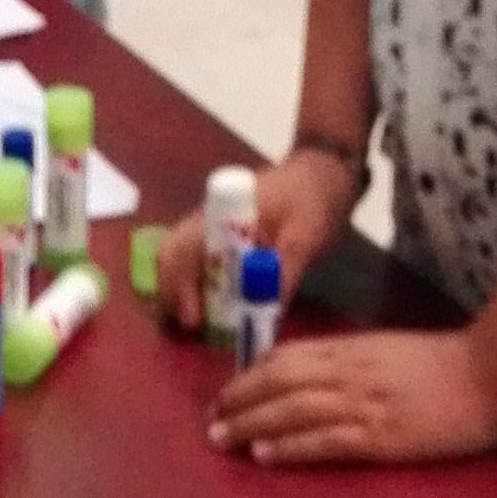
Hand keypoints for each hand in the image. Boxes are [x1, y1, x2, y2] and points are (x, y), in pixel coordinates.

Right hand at [154, 150, 355, 333]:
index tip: (191, 318)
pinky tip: (213, 308)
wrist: (324, 170)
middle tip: (189, 327)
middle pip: (172, 254)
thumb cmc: (313, 196)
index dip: (180, 284)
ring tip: (198, 323)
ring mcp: (216, 226)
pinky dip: (199, 285)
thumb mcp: (305, 233)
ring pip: (181, 259)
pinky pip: (201, 261)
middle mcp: (210, 218)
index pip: (183, 247)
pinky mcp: (227, 235)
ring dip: (183, 290)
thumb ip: (286, 269)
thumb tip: (270, 314)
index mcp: (222, 212)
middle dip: (173, 292)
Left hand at [213, 324, 496, 466]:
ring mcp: (364, 404)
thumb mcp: (388, 351)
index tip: (226, 393)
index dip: (249, 376)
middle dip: (239, 401)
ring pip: (293, 410)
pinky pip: (325, 440)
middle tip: (210, 421)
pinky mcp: (381, 436)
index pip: (287, 358)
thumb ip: (350, 361)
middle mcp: (349, 374)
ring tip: (222, 440)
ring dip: (251, 424)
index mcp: (352, 350)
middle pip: (279, 383)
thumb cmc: (445, 364)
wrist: (491, 373)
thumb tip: (308, 375)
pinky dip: (290, 446)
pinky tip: (264, 455)